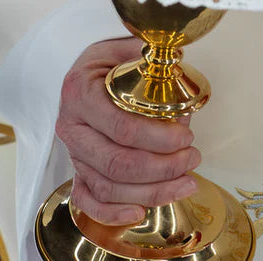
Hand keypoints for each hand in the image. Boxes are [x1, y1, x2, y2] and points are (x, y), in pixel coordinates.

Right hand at [56, 37, 201, 224]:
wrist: (84, 69)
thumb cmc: (108, 60)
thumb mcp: (126, 49)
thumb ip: (153, 63)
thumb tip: (184, 82)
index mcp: (81, 92)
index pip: (122, 127)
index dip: (158, 138)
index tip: (186, 137)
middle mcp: (71, 126)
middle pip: (117, 163)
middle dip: (162, 168)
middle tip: (192, 159)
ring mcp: (72, 151)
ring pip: (109, 186)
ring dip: (151, 192)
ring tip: (186, 183)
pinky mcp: (76, 169)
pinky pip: (88, 200)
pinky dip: (112, 213)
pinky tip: (140, 213)